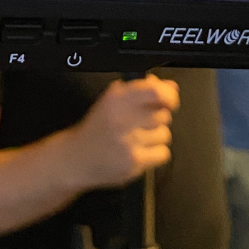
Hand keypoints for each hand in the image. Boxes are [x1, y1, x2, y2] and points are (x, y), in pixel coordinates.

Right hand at [63, 75, 179, 190]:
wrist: (77, 158)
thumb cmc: (98, 128)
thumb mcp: (113, 100)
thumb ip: (142, 89)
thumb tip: (171, 86)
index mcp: (116, 98)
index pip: (154, 91)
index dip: (169, 95)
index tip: (170, 100)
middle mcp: (122, 118)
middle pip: (163, 114)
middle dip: (157, 119)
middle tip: (140, 124)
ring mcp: (128, 141)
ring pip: (164, 134)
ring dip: (155, 138)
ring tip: (137, 139)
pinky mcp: (134, 162)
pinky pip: (163, 153)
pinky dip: (155, 154)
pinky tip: (140, 152)